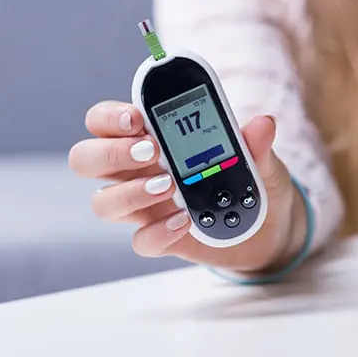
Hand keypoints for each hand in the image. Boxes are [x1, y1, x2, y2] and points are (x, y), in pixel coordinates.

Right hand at [69, 101, 307, 275]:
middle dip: (110, 152)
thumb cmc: (253, 181)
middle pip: (87, 158)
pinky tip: (184, 222)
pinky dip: (158, 232)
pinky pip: (139, 240)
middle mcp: (139, 171)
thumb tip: (262, 123)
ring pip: (103, 202)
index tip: (136, 118)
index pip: (107, 121)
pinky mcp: (160, 238)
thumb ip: (256, 143)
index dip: (110, 116)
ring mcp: (146, 207)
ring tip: (168, 187)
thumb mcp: (261, 159)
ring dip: (130, 193)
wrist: (270, 227)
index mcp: (154, 138)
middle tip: (150, 151)